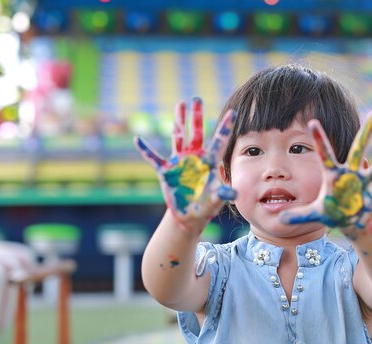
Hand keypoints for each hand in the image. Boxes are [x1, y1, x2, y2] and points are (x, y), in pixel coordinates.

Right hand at [134, 98, 235, 228]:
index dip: (225, 127)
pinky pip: (154, 158)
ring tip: (180, 104)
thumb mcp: (214, 201)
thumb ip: (222, 194)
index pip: (219, 141)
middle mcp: (195, 158)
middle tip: (197, 98)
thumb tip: (233, 193)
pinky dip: (145, 150)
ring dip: (179, 121)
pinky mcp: (166, 171)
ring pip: (179, 137)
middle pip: (197, 132)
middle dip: (197, 116)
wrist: (190, 216)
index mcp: (209, 162)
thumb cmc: (206, 206)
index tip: (233, 112)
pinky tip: (137, 140)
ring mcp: (180, 163)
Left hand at [281, 112, 371, 228]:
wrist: (347, 222)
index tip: (312, 121)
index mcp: (333, 174)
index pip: (324, 153)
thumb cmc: (330, 212)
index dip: (319, 138)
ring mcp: (364, 184)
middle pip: (359, 149)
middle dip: (367, 133)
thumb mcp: (313, 214)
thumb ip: (298, 215)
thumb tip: (282, 219)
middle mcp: (351, 174)